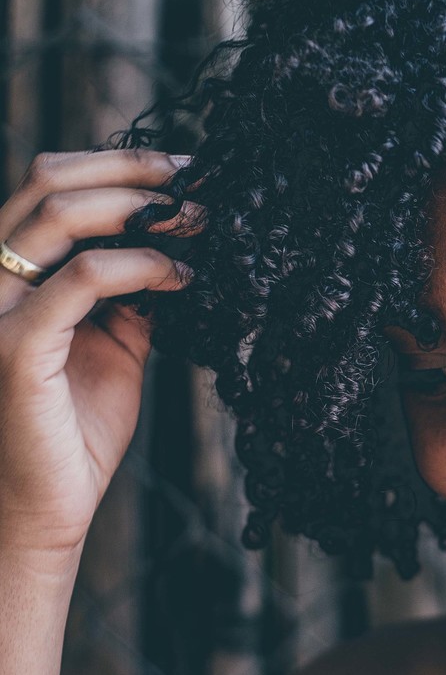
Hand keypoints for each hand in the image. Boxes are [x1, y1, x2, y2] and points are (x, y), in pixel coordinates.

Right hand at [0, 150, 199, 560]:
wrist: (44, 510)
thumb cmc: (74, 434)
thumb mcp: (115, 345)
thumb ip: (131, 293)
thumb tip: (175, 245)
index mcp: (8, 271)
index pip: (50, 185)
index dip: (118, 164)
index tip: (185, 171)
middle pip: (49, 179)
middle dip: (131, 167)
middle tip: (196, 178)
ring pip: (58, 213)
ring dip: (140, 207)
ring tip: (198, 221)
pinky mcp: (13, 345)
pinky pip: (79, 279)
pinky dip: (139, 265)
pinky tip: (181, 277)